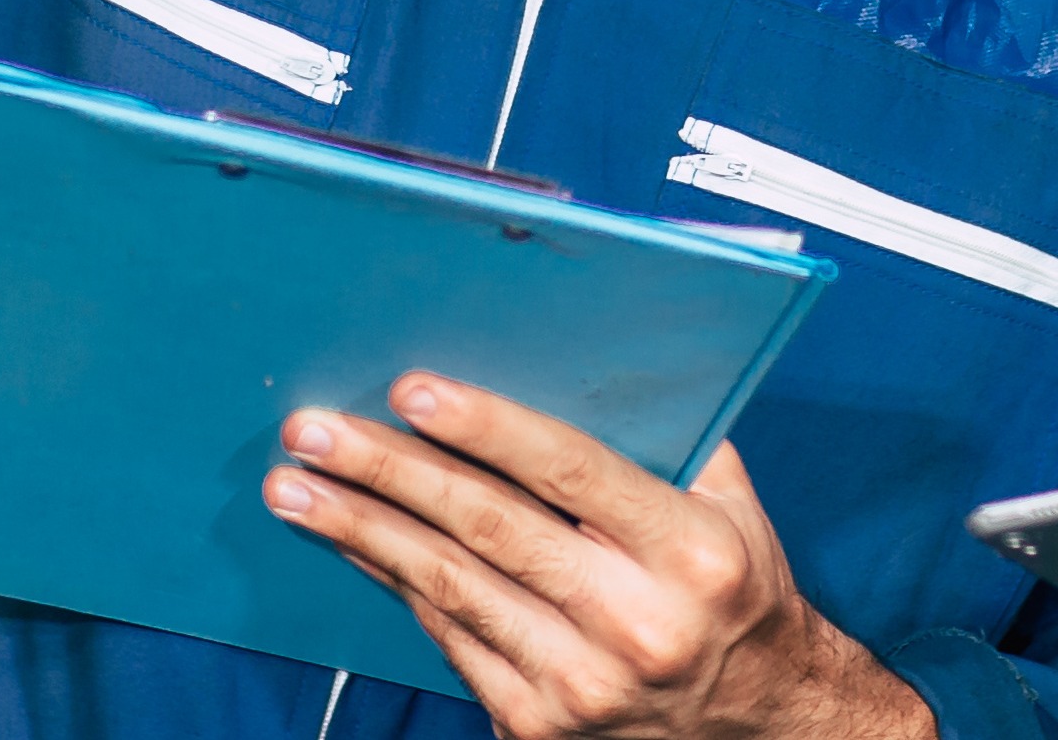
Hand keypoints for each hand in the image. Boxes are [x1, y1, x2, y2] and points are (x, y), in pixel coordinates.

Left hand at [266, 374, 930, 739]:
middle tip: (315, 431)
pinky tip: (352, 544)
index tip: (411, 389)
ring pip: (449, 588)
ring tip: (297, 487)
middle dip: (388, 473)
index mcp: (688, 553)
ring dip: (361, 532)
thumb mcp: (733, 508)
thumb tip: (572, 355)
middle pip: (489, 529)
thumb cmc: (735, 594)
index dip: (485, 426)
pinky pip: (449, 638)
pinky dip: (395, 583)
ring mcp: (580, 685)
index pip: (570, 471)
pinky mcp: (538, 726)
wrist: (760, 725)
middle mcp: (635, 624)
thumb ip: (668, 436)